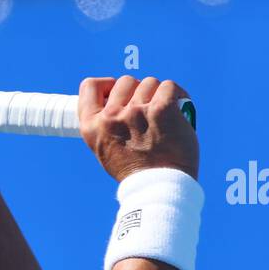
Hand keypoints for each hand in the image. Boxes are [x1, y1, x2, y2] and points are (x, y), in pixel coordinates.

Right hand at [78, 76, 198, 182]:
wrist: (159, 187)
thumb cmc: (135, 171)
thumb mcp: (104, 150)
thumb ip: (106, 125)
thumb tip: (117, 100)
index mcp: (92, 127)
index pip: (90, 87)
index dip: (106, 85)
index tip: (117, 93)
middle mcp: (111, 117)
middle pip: (125, 82)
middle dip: (138, 91)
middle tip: (147, 111)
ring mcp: (136, 112)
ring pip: (149, 83)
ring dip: (157, 95)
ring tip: (163, 115)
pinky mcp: (161, 109)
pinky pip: (169, 87)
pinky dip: (177, 95)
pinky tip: (178, 109)